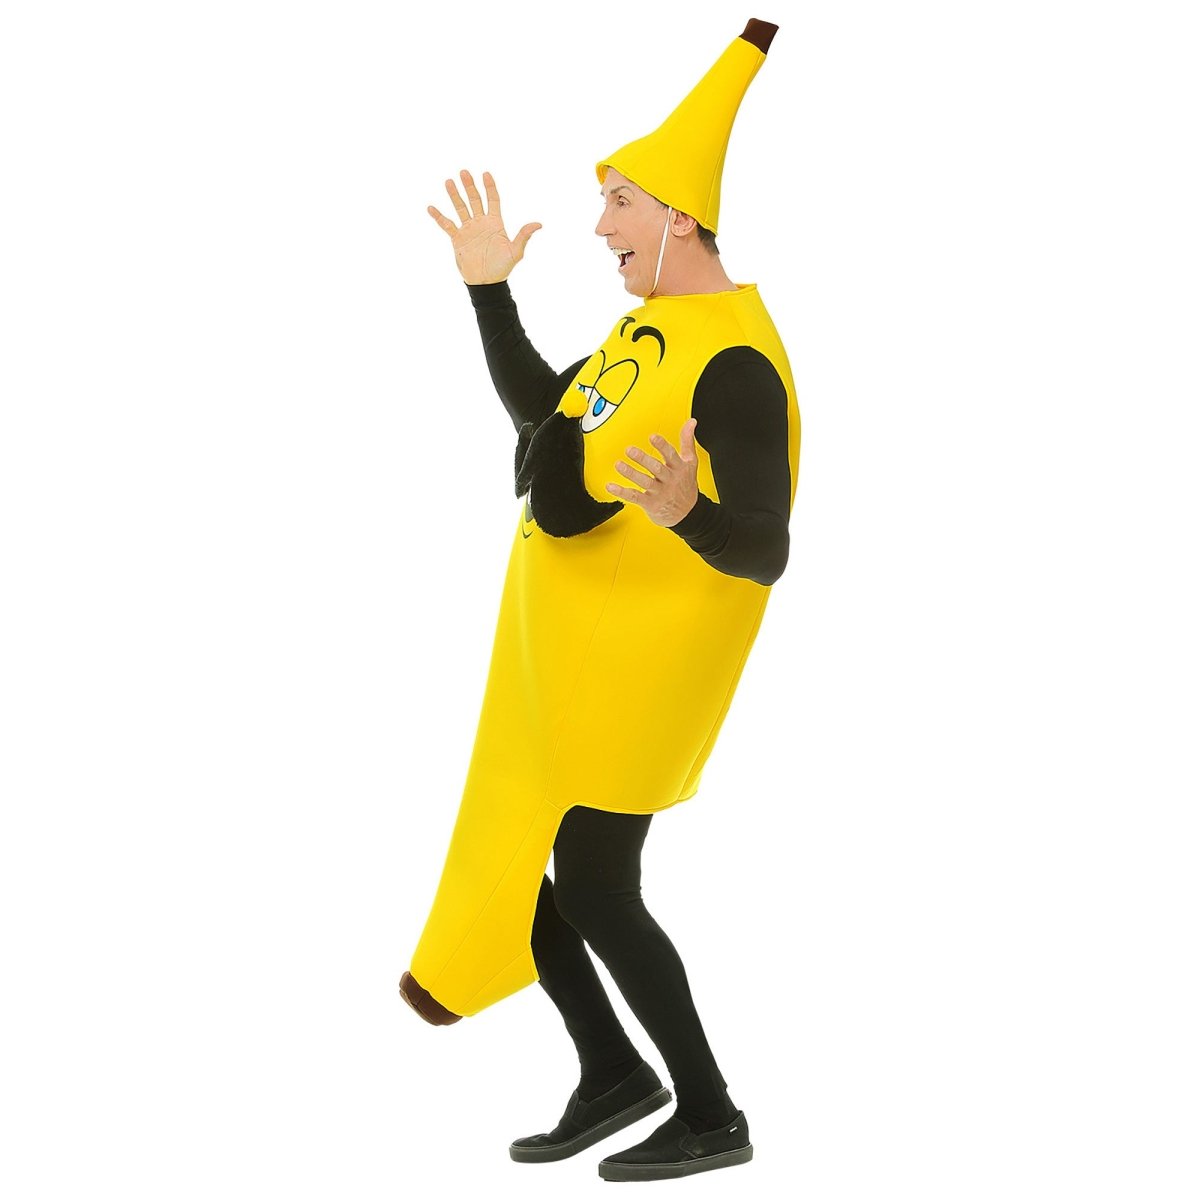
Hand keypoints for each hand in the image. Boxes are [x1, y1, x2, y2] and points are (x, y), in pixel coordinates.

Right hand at [427, 169, 541, 284]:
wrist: (486, 283)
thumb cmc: (502, 268)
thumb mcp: (515, 252)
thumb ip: (523, 236)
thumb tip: (538, 224)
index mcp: (495, 223)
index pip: (493, 200)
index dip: (490, 187)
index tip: (486, 174)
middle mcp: (481, 223)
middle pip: (475, 200)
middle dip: (469, 186)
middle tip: (464, 172)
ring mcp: (468, 229)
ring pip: (460, 208)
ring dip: (455, 195)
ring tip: (449, 182)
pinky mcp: (457, 239)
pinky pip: (447, 225)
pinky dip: (439, 217)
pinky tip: (431, 208)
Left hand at [605, 418, 699, 526]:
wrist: (688, 514)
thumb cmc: (686, 485)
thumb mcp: (691, 463)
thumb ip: (688, 441)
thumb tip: (691, 422)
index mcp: (679, 468)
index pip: (670, 455)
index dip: (662, 446)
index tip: (653, 437)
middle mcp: (669, 480)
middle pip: (656, 468)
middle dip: (643, 459)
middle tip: (629, 450)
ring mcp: (660, 492)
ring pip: (644, 482)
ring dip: (631, 473)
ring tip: (618, 465)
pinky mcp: (650, 504)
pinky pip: (635, 497)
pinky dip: (622, 492)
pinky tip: (611, 486)